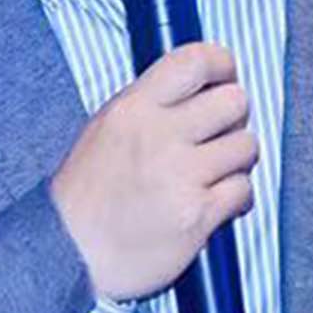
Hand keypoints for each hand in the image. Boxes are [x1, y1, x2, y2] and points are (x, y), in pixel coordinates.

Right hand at [51, 40, 258, 302]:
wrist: (66, 251)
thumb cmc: (87, 193)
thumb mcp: (106, 129)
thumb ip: (150, 105)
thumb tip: (201, 89)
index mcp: (133, 108)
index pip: (196, 61)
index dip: (223, 66)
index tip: (224, 81)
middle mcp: (158, 136)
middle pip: (234, 102)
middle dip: (233, 120)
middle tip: (218, 137)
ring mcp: (179, 176)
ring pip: (246, 147)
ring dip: (235, 162)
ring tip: (210, 175)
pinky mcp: (196, 215)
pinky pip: (243, 191)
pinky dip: (235, 198)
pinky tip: (213, 202)